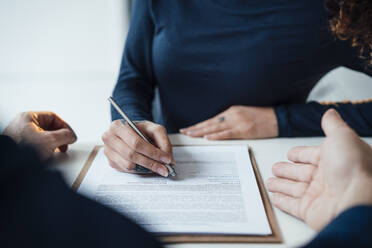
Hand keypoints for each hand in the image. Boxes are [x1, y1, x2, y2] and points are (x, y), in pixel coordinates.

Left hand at [3, 112, 76, 158]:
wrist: (10, 166)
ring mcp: (20, 136)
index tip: (70, 135)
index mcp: (27, 117)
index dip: (64, 126)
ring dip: (53, 145)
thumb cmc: (21, 150)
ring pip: (43, 137)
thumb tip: (71, 136)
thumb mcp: (50, 140)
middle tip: (64, 145)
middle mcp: (22, 125)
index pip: (53, 117)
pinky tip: (46, 156)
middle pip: (49, 128)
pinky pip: (37, 145)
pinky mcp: (20, 147)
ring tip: (55, 152)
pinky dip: (44, 150)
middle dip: (59, 137)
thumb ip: (64, 135)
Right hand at [102, 120, 174, 176]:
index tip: (166, 159)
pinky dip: (139, 170)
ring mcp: (108, 151)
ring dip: (145, 168)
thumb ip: (163, 141)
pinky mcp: (111, 162)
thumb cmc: (141, 129)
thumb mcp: (154, 129)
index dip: (152, 152)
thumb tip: (168, 158)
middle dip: (151, 163)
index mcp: (118, 126)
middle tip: (164, 168)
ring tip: (158, 167)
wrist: (131, 131)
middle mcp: (109, 138)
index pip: (136, 142)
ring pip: (128, 165)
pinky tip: (147, 166)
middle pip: (131, 155)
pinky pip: (126, 170)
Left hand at [180, 106, 277, 139]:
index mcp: (231, 111)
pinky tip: (208, 138)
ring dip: (201, 133)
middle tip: (184, 132)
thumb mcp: (243, 112)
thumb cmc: (261, 115)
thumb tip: (217, 126)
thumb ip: (230, 118)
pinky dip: (217, 136)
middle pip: (209, 123)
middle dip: (195, 128)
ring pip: (215, 129)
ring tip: (190, 135)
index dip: (199, 125)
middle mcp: (232, 115)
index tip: (188, 128)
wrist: (277, 117)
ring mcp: (237, 123)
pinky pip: (227, 134)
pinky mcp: (244, 130)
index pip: (211, 120)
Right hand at [266, 109, 371, 230]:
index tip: (290, 154)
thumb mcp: (341, 137)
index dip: (300, 155)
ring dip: (281, 185)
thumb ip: (332, 125)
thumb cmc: (353, 169)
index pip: (312, 156)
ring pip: (294, 188)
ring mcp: (318, 195)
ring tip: (269, 182)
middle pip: (301, 173)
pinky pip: (292, 205)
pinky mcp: (310, 211)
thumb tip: (330, 113)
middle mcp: (327, 178)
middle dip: (287, 170)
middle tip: (275, 168)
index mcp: (335, 159)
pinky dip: (282, 201)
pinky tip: (274, 198)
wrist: (355, 201)